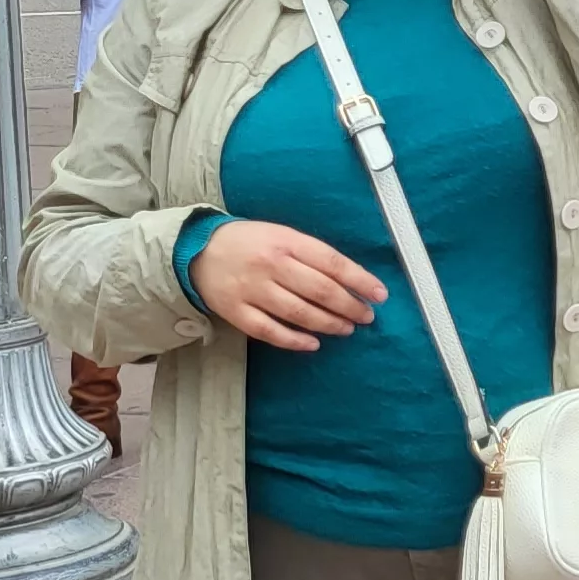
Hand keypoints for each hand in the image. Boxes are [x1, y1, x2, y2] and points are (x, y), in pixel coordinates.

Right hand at [187, 218, 388, 352]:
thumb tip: (352, 279)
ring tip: (346, 328)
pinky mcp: (235, 311)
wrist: (198, 250)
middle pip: (320, 290)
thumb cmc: (251, 242)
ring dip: (328, 324)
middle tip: (366, 316)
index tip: (380, 294)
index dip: (360, 280)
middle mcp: (271, 265)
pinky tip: (313, 344)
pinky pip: (269, 331)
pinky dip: (294, 340)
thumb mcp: (282, 235)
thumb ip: (312, 254)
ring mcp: (251, 289)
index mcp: (287, 242)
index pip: (332, 263)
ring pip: (298, 313)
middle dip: (349, 306)